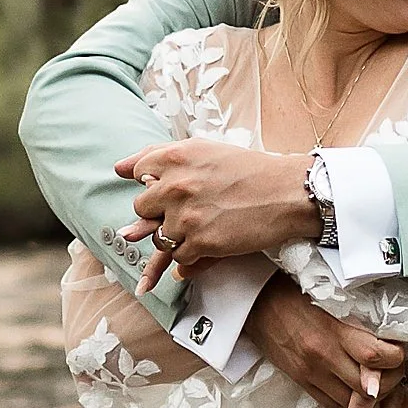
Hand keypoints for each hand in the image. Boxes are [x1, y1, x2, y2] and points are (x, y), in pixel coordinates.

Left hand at [117, 138, 316, 282]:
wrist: (288, 192)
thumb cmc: (249, 170)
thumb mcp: (204, 150)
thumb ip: (159, 155)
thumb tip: (119, 169)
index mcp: (176, 156)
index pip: (139, 171)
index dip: (155, 182)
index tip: (173, 186)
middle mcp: (176, 184)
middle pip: (142, 208)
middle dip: (161, 212)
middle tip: (193, 208)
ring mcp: (186, 216)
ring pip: (159, 236)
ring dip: (177, 235)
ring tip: (206, 224)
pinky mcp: (200, 243)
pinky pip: (178, 257)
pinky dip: (192, 253)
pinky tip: (213, 239)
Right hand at [250, 274, 407, 407]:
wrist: (258, 301)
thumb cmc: (298, 293)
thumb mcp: (333, 300)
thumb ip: (359, 321)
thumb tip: (390, 339)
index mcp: (333, 331)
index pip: (375, 356)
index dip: (395, 360)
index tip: (398, 353)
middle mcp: (322, 356)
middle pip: (367, 387)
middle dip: (388, 384)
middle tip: (393, 372)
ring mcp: (310, 372)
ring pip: (350, 401)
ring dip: (368, 397)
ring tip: (377, 382)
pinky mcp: (300, 380)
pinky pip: (330, 403)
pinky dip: (346, 401)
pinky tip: (352, 389)